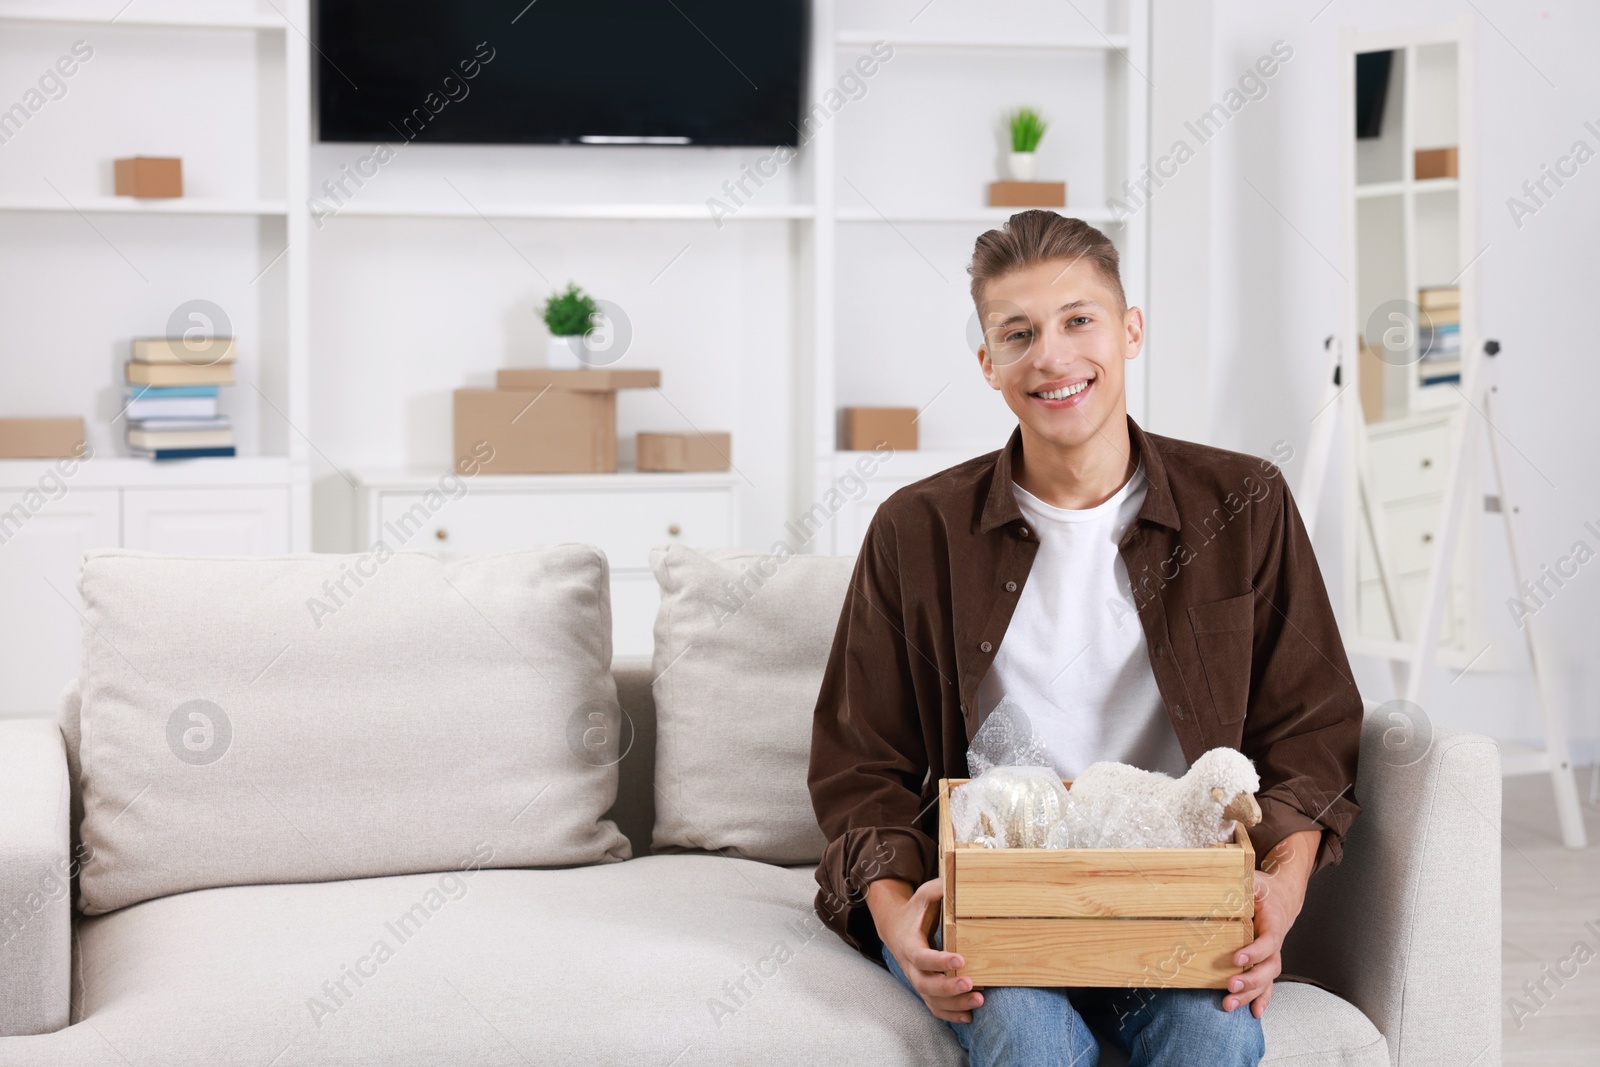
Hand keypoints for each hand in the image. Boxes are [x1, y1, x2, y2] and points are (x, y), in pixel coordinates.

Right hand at [866, 877, 983, 1022]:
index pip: (922, 957)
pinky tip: (969, 1016)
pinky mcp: (924, 989)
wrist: (896, 928)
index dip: (939, 961)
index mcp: (910, 944)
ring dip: (954, 1004)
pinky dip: (950, 1014)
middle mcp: (911, 967)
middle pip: (925, 984)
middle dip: (948, 988)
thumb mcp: (923, 895)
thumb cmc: (915, 911)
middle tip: (970, 984)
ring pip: (931, 999)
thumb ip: (939, 889)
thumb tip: (957, 878)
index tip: (961, 960)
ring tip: (979, 1001)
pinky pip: (934, 1007)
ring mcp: (917, 980)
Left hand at [1224, 828, 1318, 1016]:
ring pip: (1266, 980)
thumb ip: (1235, 871)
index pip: (1268, 941)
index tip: (1235, 959)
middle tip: (1229, 986)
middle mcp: (1275, 942)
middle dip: (1250, 980)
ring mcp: (1272, 955)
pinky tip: (1253, 1014)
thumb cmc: (1263, 886)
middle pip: (1269, 967)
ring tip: (1228, 1003)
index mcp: (1273, 922)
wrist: (1282, 897)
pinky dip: (1261, 1000)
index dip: (1254, 952)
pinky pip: (1267, 985)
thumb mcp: (1252, 876)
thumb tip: (1209, 850)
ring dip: (1250, 995)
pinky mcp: (1266, 963)